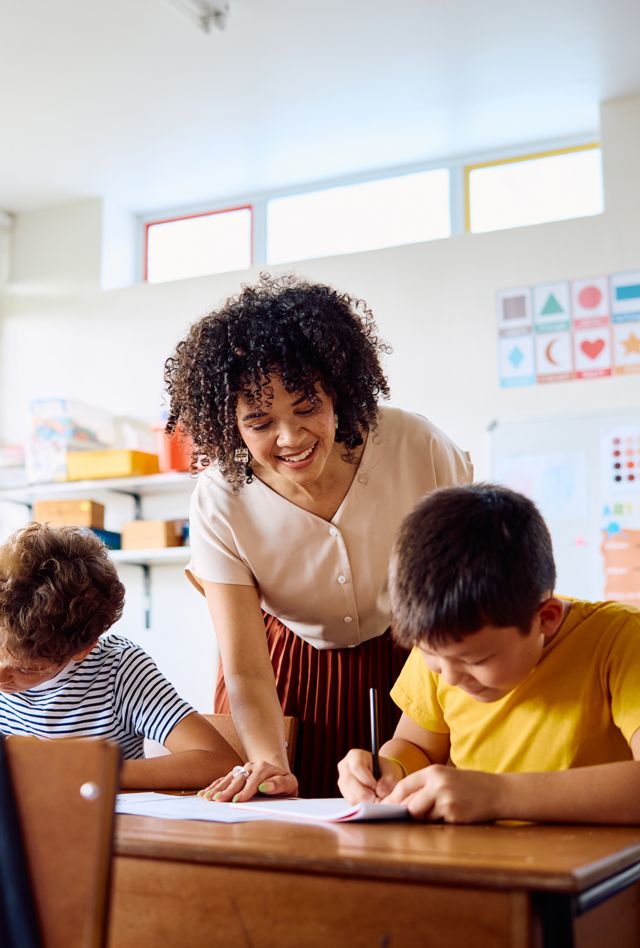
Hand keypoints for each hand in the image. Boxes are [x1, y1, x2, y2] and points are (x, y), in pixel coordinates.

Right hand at [198, 760, 297, 802]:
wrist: (279, 776)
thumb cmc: (285, 784)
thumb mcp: (289, 784)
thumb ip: (279, 785)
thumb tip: (265, 787)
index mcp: (264, 768)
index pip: (253, 781)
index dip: (245, 791)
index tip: (237, 800)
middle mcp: (251, 766)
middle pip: (238, 780)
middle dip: (227, 790)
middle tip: (217, 800)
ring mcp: (242, 769)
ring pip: (228, 779)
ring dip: (217, 789)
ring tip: (207, 798)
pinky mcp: (235, 774)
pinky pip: (223, 780)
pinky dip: (213, 787)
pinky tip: (204, 793)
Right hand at [337, 749, 404, 803]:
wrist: (381, 776)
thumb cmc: (385, 771)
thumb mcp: (391, 772)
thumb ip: (388, 781)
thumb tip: (379, 792)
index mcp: (355, 756)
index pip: (357, 766)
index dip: (366, 779)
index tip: (375, 785)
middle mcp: (345, 767)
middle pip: (349, 782)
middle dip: (364, 793)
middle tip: (376, 797)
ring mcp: (342, 781)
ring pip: (350, 795)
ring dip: (364, 800)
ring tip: (375, 797)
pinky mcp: (344, 793)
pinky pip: (352, 802)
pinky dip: (363, 804)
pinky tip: (370, 799)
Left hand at [384, 765, 499, 822]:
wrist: (498, 792)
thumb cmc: (469, 785)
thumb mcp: (446, 777)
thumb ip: (426, 787)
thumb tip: (402, 805)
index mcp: (433, 772)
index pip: (404, 786)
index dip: (392, 799)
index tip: (385, 808)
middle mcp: (437, 784)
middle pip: (409, 805)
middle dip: (406, 814)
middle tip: (402, 819)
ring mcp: (446, 800)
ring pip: (422, 816)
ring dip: (424, 819)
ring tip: (439, 812)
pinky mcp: (454, 815)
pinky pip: (437, 823)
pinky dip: (440, 822)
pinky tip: (452, 815)